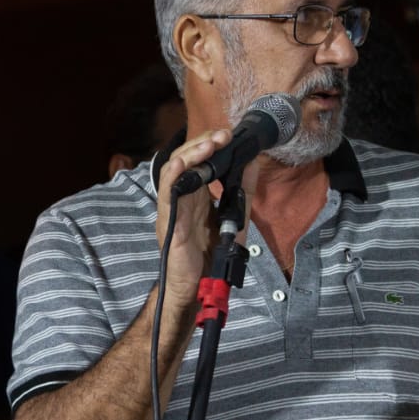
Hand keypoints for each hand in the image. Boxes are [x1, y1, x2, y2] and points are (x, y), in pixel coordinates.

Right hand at [153, 130, 243, 309]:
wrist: (201, 285)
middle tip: (223, 134)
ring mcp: (173, 207)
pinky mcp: (168, 222)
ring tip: (209, 144)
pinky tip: (180, 164)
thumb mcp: (236, 217)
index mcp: (198, 193)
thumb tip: (252, 160)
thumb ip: (243, 190)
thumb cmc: (213, 252)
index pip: (199, 159)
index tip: (230, 134)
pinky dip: (172, 177)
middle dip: (203, 143)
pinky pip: (166, 195)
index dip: (212, 144)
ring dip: (190, 154)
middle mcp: (183, 195)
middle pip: (185, 159)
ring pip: (173, 171)